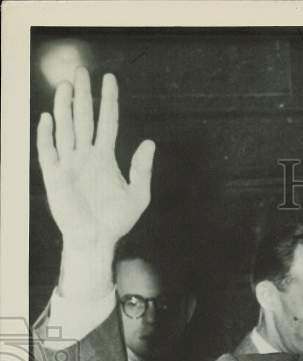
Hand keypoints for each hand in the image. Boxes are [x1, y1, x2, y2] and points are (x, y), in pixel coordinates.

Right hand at [37, 69, 153, 254]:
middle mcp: (86, 154)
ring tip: (66, 86)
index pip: (107, 121)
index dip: (108, 100)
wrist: (96, 240)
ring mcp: (69, 162)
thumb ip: (142, 170)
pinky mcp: (55, 175)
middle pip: (83, 117)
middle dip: (82, 94)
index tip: (110, 79)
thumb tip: (149, 142)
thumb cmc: (116, 220)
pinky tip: (49, 118)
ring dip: (65, 107)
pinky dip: (47, 135)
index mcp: (105, 156)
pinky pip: (48, 150)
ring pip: (66, 128)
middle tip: (81, 71)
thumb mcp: (138, 196)